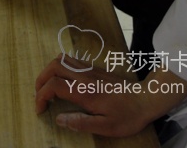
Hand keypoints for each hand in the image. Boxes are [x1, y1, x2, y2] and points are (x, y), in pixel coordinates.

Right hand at [35, 55, 152, 137]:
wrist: (146, 98)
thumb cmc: (128, 115)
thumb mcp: (107, 127)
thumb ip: (81, 123)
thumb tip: (59, 119)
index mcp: (84, 92)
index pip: (53, 86)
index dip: (41, 96)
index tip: (40, 109)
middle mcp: (84, 76)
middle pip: (53, 67)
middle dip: (41, 80)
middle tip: (40, 95)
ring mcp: (88, 69)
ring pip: (61, 59)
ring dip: (49, 71)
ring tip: (48, 87)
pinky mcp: (93, 68)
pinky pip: (70, 60)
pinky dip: (60, 67)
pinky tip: (63, 81)